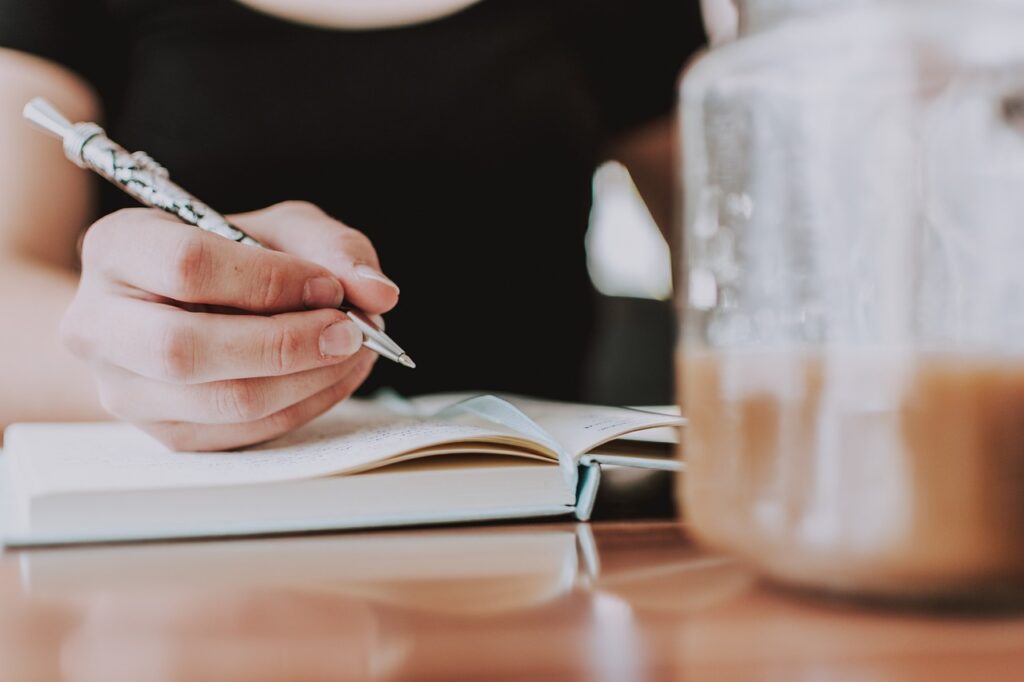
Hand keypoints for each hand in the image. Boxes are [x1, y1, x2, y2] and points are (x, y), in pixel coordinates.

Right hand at [61, 201, 399, 449]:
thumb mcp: (281, 228)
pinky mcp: (162, 433)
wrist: (186, 308)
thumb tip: (377, 292)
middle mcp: (100, 322)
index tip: (328, 286)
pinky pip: (241, 434)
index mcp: (117, 247)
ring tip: (353, 351)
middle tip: (350, 331)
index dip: (270, 280)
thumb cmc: (233, 259)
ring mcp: (123, 388)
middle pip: (186, 349)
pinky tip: (333, 375)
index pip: (187, 266)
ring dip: (306, 380)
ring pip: (219, 402)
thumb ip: (332, 247)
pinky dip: (303, 406)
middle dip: (287, 344)